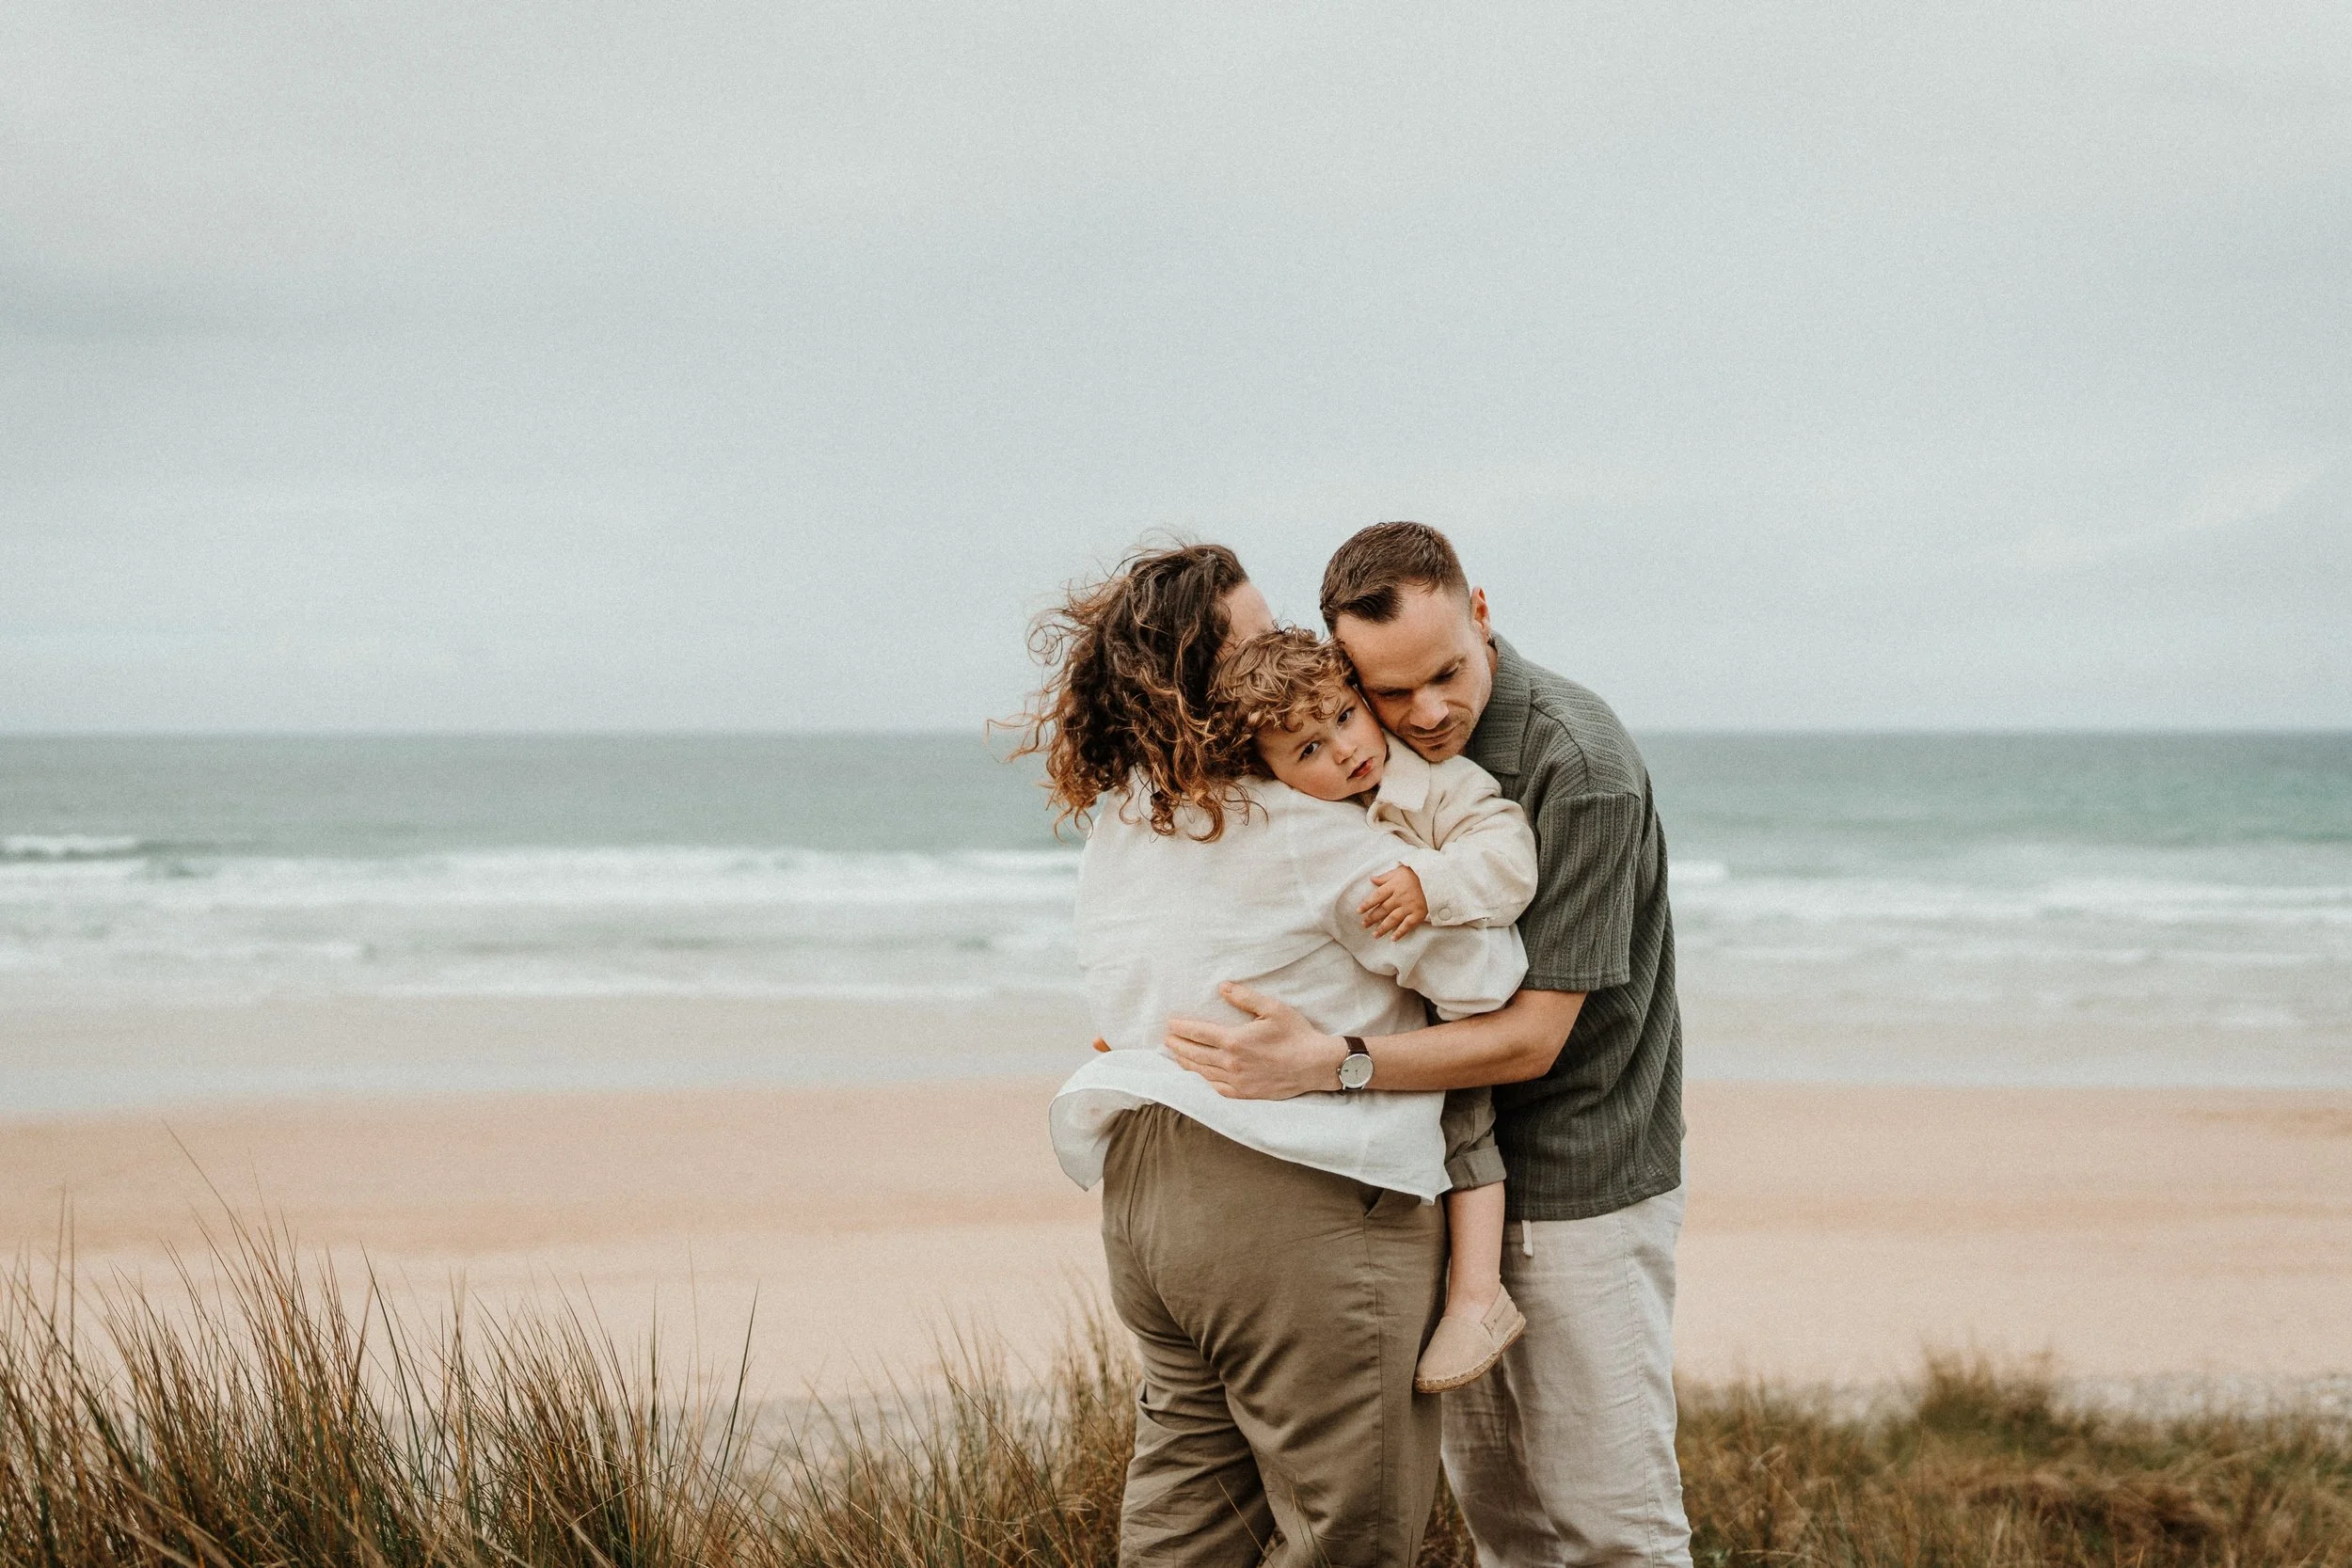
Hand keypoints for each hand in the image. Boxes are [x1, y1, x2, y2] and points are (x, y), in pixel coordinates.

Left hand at [1164, 983, 1348, 1099]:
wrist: (1315, 1064)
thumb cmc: (1296, 1034)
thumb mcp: (1272, 1008)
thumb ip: (1245, 997)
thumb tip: (1222, 987)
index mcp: (1235, 1041)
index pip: (1199, 1033)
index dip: (1182, 1029)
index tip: (1170, 1024)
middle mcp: (1232, 1063)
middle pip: (1196, 1054)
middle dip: (1178, 1046)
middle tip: (1167, 1040)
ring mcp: (1238, 1081)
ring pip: (1203, 1072)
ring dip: (1187, 1063)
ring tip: (1177, 1056)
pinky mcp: (1246, 1093)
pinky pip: (1217, 1089)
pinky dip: (1204, 1081)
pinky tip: (1199, 1077)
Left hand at [1359, 865, 1427, 939]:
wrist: (1436, 878)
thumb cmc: (1416, 874)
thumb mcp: (1399, 871)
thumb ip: (1385, 877)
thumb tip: (1371, 879)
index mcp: (1394, 886)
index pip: (1377, 896)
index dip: (1367, 904)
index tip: (1359, 911)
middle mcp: (1400, 897)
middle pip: (1383, 909)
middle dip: (1372, 918)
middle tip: (1364, 925)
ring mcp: (1410, 906)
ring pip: (1393, 919)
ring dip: (1383, 928)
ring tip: (1375, 935)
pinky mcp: (1419, 913)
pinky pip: (1408, 925)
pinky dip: (1400, 932)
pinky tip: (1393, 938)